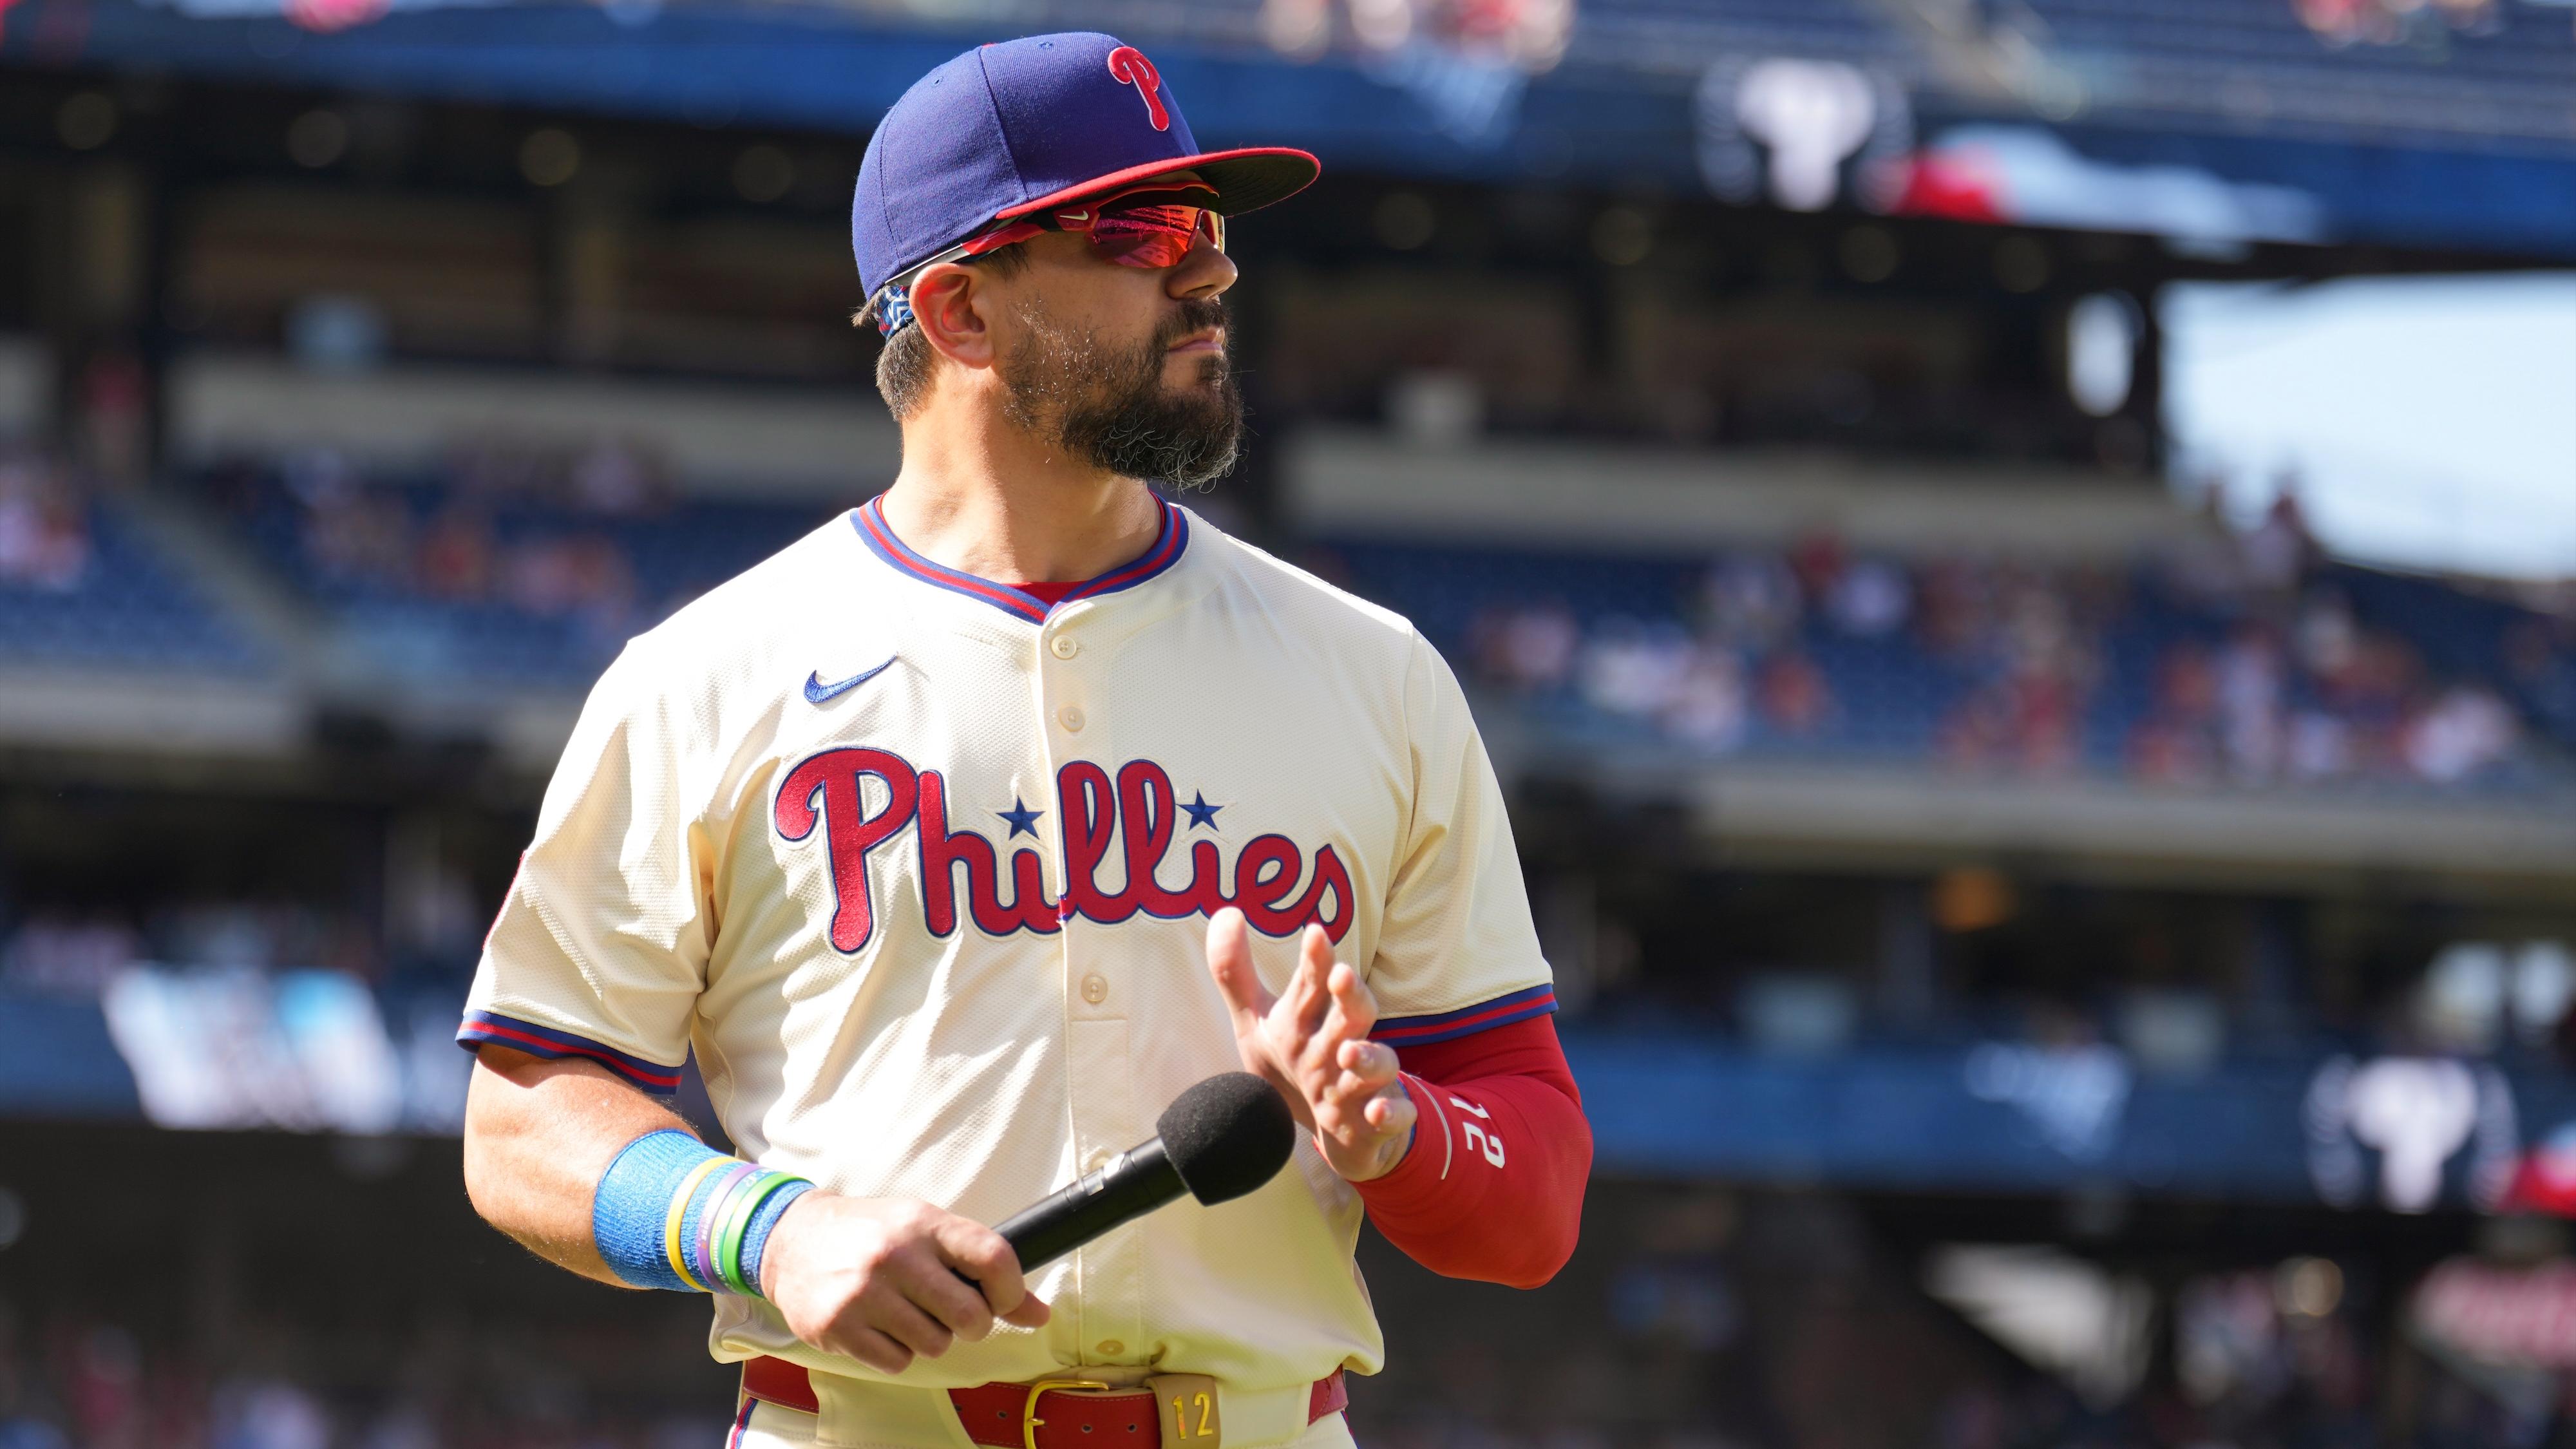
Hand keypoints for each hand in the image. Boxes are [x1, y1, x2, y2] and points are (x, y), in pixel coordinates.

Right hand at [758, 1194, 1049, 1373]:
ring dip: (929, 1336)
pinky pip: (898, 1362)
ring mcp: (864, 1293)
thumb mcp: (924, 1230)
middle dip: (972, 1323)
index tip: (1003, 1298)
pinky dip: (897, 1352)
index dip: (1012, 1289)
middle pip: (970, 1315)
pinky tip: (879, 1325)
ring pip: (935, 1344)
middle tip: (951, 1312)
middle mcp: (895, 1256)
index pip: (994, 1257)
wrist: (791, 1239)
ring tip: (906, 1312)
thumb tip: (1038, 1314)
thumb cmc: (871, 1233)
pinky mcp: (838, 1327)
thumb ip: (978, 1265)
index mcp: (924, 1224)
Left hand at [1204, 908, 1416, 1182]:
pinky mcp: (1377, 1120)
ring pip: (1376, 1063)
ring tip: (1350, 1052)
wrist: (1334, 1128)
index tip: (1314, 933)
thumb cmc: (1297, 1065)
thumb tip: (1226, 913)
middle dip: (1349, 995)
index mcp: (1310, 1018)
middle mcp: (1339, 1044)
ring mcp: (1362, 1082)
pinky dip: (1390, 1112)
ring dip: (1369, 1057)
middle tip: (1342, 975)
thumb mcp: (1257, 1023)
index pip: (1313, 984)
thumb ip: (1235, 973)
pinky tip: (1376, 1111)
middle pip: (1352, 1014)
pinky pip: (1393, 1114)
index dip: (1315, 960)